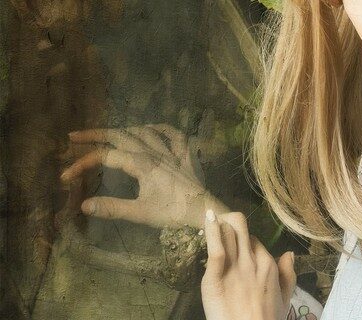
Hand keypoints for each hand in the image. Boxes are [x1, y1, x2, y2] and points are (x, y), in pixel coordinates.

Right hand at [60, 123, 210, 228]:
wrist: (204, 211)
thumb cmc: (173, 213)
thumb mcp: (140, 213)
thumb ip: (112, 208)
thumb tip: (84, 204)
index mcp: (140, 163)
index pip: (105, 156)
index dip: (83, 163)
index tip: (66, 176)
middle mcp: (153, 152)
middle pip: (120, 135)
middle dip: (96, 134)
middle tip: (75, 137)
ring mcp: (170, 152)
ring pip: (144, 131)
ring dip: (124, 130)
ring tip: (109, 134)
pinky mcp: (184, 157)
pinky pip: (174, 135)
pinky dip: (162, 129)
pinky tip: (153, 129)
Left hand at [201, 210, 296, 319]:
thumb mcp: (285, 298)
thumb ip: (287, 274)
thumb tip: (289, 254)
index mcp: (268, 265)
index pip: (254, 241)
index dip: (243, 242)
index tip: (234, 245)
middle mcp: (252, 261)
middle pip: (241, 227)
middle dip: (230, 222)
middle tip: (219, 225)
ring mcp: (234, 267)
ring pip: (228, 231)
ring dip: (219, 225)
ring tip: (210, 221)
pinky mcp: (215, 276)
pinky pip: (215, 248)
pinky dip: (211, 230)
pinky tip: (208, 217)